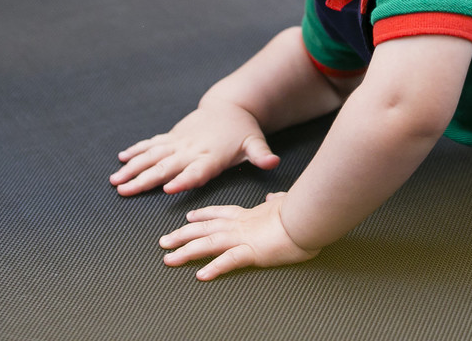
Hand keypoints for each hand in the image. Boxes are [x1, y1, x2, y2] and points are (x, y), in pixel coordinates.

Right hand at [110, 102, 279, 195]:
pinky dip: (137, 150)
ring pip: (152, 156)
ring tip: (115, 180)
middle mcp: (191, 149)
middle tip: (126, 190)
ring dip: (133, 168)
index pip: (196, 171)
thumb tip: (273, 162)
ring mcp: (179, 142)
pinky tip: (121, 159)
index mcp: (211, 156)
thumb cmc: (243, 131)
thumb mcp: (255, 143)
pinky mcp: (173, 136)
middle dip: (144, 179)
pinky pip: (152, 144)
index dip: (183, 180)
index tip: (167, 188)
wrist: (230, 105)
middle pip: (166, 166)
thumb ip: (261, 155)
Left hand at [161, 192, 318, 279]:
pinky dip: (213, 268)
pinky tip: (200, 275)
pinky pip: (228, 261)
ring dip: (186, 251)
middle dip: (182, 234)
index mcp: (250, 214)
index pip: (220, 213)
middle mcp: (241, 224)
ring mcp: (244, 237)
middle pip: (204, 229)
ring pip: (208, 244)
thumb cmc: (301, 210)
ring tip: (169, 259)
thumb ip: (277, 200)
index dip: (202, 215)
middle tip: (163, 241)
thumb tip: (274, 196)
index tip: (188, 216)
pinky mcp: (253, 251)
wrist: (308, 214)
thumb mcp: (286, 202)